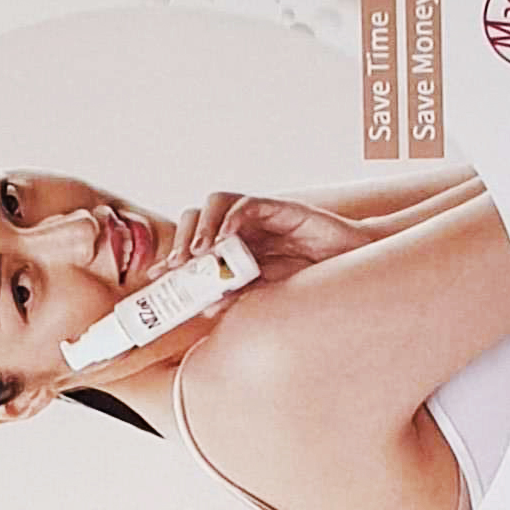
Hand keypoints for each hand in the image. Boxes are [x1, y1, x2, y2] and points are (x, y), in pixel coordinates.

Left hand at [155, 193, 373, 282]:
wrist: (350, 267)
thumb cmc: (310, 282)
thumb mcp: (267, 296)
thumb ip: (238, 299)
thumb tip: (205, 307)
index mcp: (234, 249)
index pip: (194, 243)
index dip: (173, 256)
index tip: (158, 276)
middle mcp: (241, 229)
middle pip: (197, 217)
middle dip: (181, 239)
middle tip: (177, 265)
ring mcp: (258, 216)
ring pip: (216, 202)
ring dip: (202, 226)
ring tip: (199, 252)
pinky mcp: (278, 208)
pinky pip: (247, 204)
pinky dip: (232, 218)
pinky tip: (226, 238)